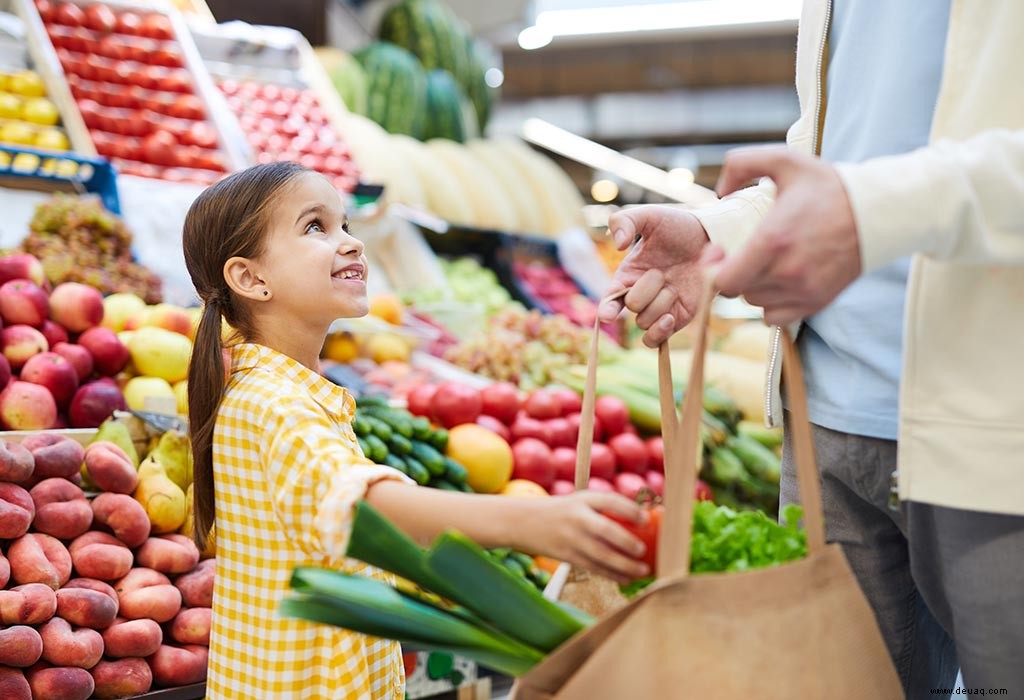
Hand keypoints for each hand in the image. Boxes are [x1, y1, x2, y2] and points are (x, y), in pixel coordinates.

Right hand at [515, 491, 649, 583]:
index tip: (646, 519)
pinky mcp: (567, 556)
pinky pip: (593, 567)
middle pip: (606, 530)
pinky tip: (627, 578)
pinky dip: (612, 574)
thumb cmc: (561, 512)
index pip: (609, 501)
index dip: (629, 509)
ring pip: (601, 555)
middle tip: (643, 550)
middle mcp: (577, 517)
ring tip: (643, 570)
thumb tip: (642, 522)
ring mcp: (571, 538)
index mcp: (583, 499)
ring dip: (625, 565)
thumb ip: (604, 508)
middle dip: (627, 542)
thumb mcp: (579, 501)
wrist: (523, 522)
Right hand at [597, 206, 709, 346]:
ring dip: (661, 304)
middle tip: (661, 272)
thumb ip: (625, 221)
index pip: (609, 300)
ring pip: (645, 323)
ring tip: (674, 286)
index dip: (606, 310)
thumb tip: (618, 245)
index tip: (608, 315)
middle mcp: (640, 295)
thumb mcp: (650, 216)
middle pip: (633, 308)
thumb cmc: (678, 226)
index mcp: (627, 275)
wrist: (712, 238)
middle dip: (646, 291)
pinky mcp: (677, 319)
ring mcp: (659, 309)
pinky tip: (671, 317)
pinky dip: (660, 332)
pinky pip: (658, 340)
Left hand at [712, 146, 861, 324]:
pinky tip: (778, 281)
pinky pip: (776, 317)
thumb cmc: (828, 186)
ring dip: (753, 287)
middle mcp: (787, 272)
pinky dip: (771, 303)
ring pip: (756, 303)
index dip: (714, 269)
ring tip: (764, 263)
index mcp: (773, 241)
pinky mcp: (817, 302)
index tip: (721, 252)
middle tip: (742, 253)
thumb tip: (720, 191)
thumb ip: (742, 163)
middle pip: (738, 292)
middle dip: (734, 273)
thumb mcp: (785, 159)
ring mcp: (804, 290)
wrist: (876, 211)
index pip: (724, 281)